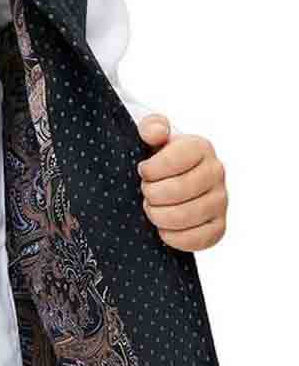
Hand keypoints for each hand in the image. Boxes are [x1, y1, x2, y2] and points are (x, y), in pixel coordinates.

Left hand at [136, 115, 226, 251]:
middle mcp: (216, 172)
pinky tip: (163, 227)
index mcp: (201, 147)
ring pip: (185, 216)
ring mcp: (221, 200)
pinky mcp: (219, 226)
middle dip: (152, 193)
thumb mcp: (152, 134)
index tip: (143, 171)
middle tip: (146, 191)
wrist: (172, 179)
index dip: (151, 170)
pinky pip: (197, 239)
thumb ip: (151, 126)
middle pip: (178, 190)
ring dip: (159, 215)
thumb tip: (157, 133)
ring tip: (152, 208)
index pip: (174, 160)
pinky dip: (173, 237)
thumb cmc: (159, 156)